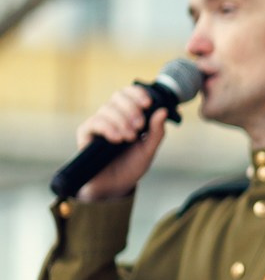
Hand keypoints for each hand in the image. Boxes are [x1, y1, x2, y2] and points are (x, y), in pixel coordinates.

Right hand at [72, 85, 170, 201]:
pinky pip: (94, 122)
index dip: (137, 93)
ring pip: (106, 109)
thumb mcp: (149, 149)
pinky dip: (107, 128)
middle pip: (117, 97)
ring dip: (121, 121)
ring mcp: (99, 124)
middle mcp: (112, 116)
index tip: (148, 103)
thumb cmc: (132, 165)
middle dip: (131, 109)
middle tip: (139, 126)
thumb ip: (157, 131)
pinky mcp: (86, 134)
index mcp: (128, 115)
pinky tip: (116, 139)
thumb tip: (163, 110)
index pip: (129, 93)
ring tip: (129, 138)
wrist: (116, 186)